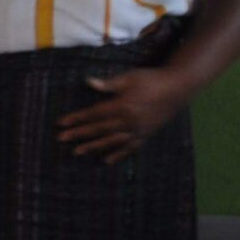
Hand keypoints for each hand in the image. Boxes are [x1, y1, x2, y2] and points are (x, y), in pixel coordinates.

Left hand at [57, 67, 192, 163]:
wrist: (178, 88)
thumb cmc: (152, 79)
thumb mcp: (129, 78)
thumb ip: (109, 83)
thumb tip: (88, 81)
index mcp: (122, 105)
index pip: (94, 114)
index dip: (77, 119)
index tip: (61, 123)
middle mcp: (129, 121)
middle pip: (99, 129)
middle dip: (79, 134)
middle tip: (61, 139)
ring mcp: (138, 130)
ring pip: (112, 141)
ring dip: (94, 147)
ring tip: (77, 152)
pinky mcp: (147, 134)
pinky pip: (130, 148)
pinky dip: (119, 155)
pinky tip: (107, 161)